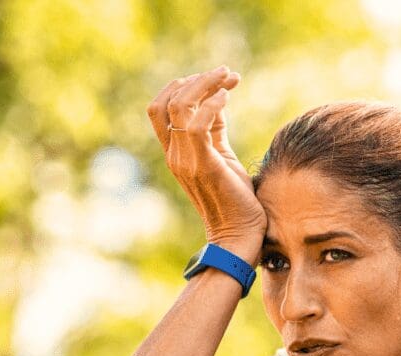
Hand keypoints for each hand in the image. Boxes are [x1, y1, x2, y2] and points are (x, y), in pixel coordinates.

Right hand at [147, 65, 265, 262]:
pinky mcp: (203, 165)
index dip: (184, 86)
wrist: (239, 237)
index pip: (161, 109)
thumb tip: (217, 101)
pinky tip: (227, 97)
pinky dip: (211, 104)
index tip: (216, 79)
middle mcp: (175, 155)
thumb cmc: (237, 201)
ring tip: (229, 77)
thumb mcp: (223, 157)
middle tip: (226, 73)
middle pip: (165, 101)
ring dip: (205, 84)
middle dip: (196, 79)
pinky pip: (196, 125)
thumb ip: (215, 132)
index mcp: (176, 154)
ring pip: (179, 106)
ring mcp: (185, 161)